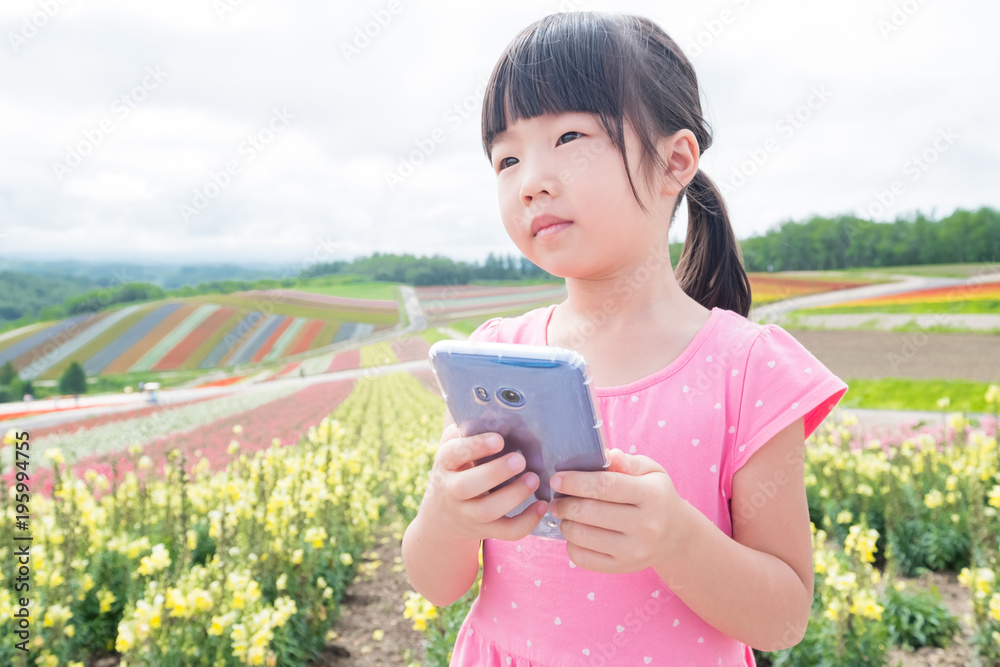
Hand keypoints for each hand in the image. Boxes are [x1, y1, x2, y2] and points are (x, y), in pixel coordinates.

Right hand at [420, 423, 547, 542]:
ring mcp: (469, 513)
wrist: (442, 517)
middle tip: (520, 459)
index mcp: (446, 463)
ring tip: (535, 478)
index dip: (475, 446)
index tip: (498, 438)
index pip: (454, 454)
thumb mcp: (454, 447)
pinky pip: (506, 532)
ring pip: (488, 510)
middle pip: (468, 485)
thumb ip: (470, 428)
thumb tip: (495, 406)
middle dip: (495, 472)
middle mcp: (453, 490)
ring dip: (514, 495)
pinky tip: (542, 505)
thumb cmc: (457, 469)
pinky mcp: (486, 530)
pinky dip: (527, 521)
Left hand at [548, 448, 690, 573]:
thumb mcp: (652, 472)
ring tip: (565, 514)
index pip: (605, 486)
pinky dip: (571, 544)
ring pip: (583, 537)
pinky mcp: (622, 567)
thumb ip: (628, 462)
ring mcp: (634, 551)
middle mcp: (645, 526)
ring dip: (566, 523)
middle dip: (565, 504)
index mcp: (651, 496)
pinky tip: (575, 533)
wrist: (676, 536)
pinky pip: (583, 558)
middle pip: (591, 512)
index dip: (575, 482)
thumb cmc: (657, 496)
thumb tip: (607, 455)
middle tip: (556, 499)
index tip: (556, 479)